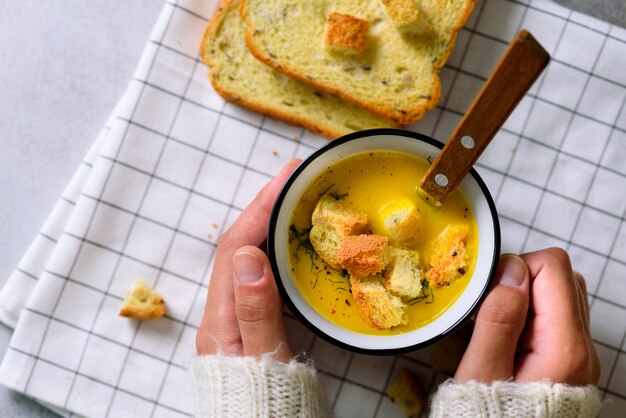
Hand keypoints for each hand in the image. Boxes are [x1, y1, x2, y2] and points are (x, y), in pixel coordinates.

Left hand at [196, 159, 300, 361]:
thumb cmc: (263, 404)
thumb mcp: (264, 361)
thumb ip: (255, 311)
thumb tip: (250, 254)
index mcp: (221, 317)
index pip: (236, 246)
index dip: (260, 207)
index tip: (286, 178)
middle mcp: (222, 311)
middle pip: (238, 244)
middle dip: (263, 206)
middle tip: (295, 179)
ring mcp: (234, 315)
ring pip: (246, 256)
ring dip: (268, 222)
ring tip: (295, 199)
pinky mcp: (248, 321)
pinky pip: (258, 272)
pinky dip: (273, 248)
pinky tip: (291, 242)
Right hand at [455, 248, 599, 385]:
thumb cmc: (490, 417)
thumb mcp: (482, 372)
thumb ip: (499, 318)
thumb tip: (512, 270)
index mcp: (565, 346)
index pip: (553, 267)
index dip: (515, 268)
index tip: (489, 294)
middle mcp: (582, 347)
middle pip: (563, 276)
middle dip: (523, 279)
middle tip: (492, 309)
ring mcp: (580, 355)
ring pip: (562, 294)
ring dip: (527, 296)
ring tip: (499, 326)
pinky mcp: (571, 361)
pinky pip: (557, 318)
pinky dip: (532, 314)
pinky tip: (508, 339)